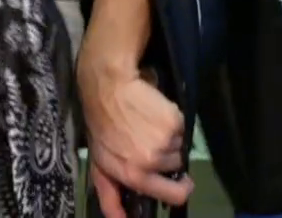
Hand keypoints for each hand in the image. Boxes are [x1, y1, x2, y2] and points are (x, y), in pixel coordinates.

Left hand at [79, 55, 192, 214]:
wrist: (108, 86)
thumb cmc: (101, 126)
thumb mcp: (100, 164)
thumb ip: (110, 196)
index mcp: (133, 175)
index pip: (173, 196)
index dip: (180, 190)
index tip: (180, 182)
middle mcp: (150, 162)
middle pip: (177, 166)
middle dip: (167, 156)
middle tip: (147, 140)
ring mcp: (164, 142)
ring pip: (179, 145)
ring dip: (167, 137)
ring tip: (146, 124)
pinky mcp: (173, 121)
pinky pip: (181, 127)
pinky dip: (171, 120)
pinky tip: (153, 112)